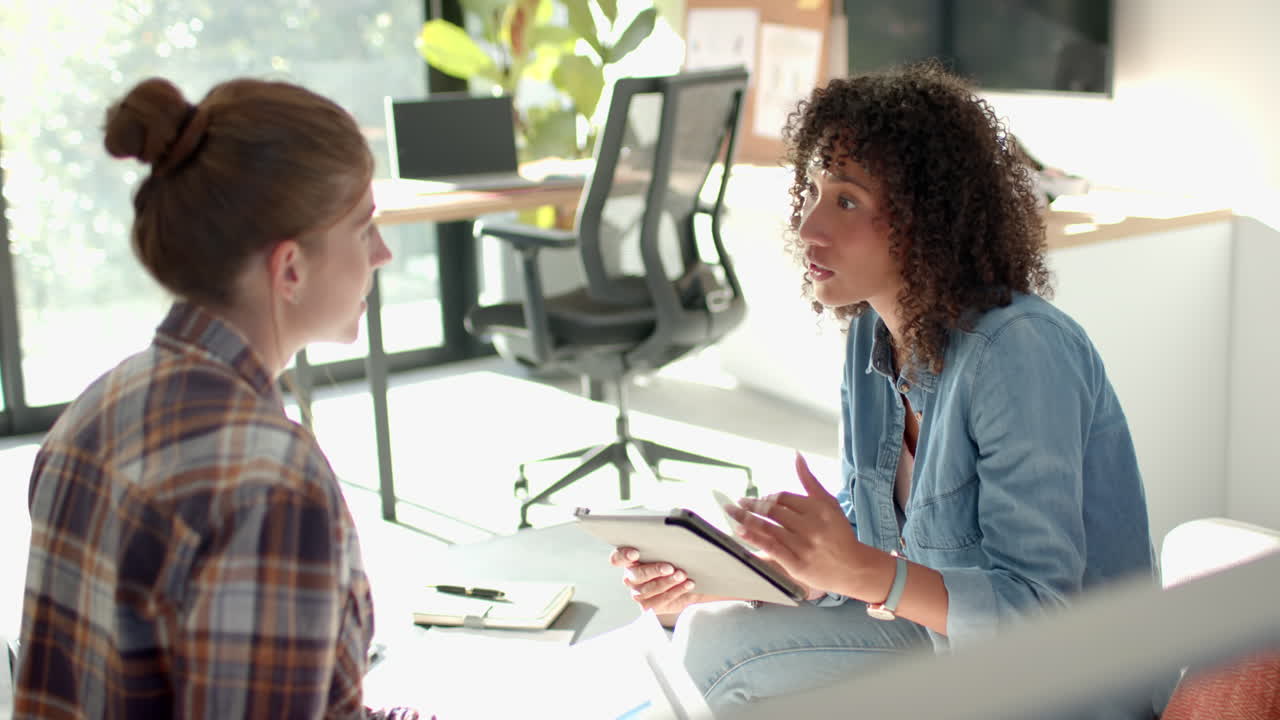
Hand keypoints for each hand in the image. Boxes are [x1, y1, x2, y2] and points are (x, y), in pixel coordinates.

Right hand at [609, 547, 711, 620]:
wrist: (685, 584)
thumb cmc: (674, 562)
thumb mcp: (671, 552)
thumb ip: (667, 545)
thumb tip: (678, 537)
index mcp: (630, 560)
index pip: (617, 558)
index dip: (623, 556)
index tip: (635, 553)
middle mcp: (631, 577)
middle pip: (635, 575)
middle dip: (653, 571)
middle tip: (670, 567)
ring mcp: (639, 593)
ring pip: (648, 590)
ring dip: (667, 582)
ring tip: (682, 575)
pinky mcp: (650, 606)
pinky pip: (660, 601)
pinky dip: (676, 592)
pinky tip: (687, 584)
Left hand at [725, 452, 864, 596]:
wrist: (854, 569)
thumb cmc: (839, 534)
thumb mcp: (829, 504)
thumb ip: (809, 481)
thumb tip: (796, 456)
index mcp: (818, 508)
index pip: (784, 498)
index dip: (766, 498)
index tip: (754, 500)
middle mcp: (811, 525)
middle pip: (773, 511)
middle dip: (751, 506)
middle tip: (736, 504)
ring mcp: (804, 545)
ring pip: (769, 528)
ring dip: (747, 520)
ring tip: (732, 514)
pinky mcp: (798, 564)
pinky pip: (771, 549)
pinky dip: (754, 539)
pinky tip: (741, 532)